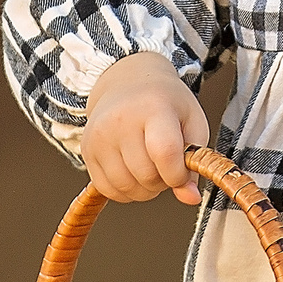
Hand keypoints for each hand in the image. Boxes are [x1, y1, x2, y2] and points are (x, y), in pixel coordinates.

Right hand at [84, 51, 211, 203]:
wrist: (128, 83)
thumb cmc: (166, 104)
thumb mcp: (192, 122)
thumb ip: (196, 162)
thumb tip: (191, 199)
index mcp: (154, 107)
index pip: (165, 153)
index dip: (178, 175)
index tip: (183, 173)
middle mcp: (121, 119)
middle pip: (146, 175)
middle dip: (163, 182)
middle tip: (166, 165)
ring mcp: (99, 135)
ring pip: (126, 188)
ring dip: (144, 189)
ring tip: (151, 168)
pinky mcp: (86, 150)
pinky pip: (106, 189)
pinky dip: (125, 191)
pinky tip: (133, 173)